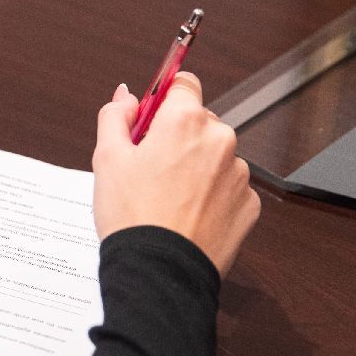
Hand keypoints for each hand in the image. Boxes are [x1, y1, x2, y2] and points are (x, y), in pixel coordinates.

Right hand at [91, 73, 259, 275]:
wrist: (158, 271)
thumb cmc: (132, 217)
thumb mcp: (106, 158)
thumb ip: (115, 116)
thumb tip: (125, 96)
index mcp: (185, 121)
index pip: (182, 84)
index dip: (162, 100)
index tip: (150, 118)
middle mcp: (220, 140)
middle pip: (198, 122)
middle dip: (176, 137)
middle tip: (149, 168)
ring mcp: (239, 174)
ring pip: (214, 157)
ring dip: (195, 168)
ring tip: (166, 200)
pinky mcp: (249, 205)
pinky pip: (227, 189)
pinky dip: (210, 197)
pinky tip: (185, 215)